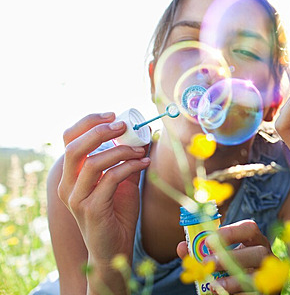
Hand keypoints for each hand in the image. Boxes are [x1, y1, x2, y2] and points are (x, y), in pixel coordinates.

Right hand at [57, 113, 150, 288]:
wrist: (114, 249)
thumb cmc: (117, 214)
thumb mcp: (123, 182)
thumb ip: (127, 159)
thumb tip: (146, 134)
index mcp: (71, 174)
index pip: (70, 139)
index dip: (89, 122)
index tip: (113, 115)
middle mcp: (68, 185)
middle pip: (74, 147)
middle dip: (100, 131)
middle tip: (124, 125)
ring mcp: (76, 198)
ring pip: (93, 163)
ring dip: (120, 151)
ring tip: (140, 150)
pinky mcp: (91, 209)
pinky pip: (110, 180)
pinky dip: (129, 167)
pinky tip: (144, 163)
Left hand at [177, 220, 273, 293]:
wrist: (245, 287)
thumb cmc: (230, 267)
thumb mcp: (219, 257)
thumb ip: (201, 251)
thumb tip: (182, 247)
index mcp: (255, 240)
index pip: (249, 228)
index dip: (231, 231)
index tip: (210, 239)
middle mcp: (266, 255)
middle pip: (257, 253)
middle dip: (232, 257)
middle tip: (208, 263)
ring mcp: (267, 276)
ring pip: (256, 277)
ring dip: (233, 281)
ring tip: (213, 285)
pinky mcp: (267, 293)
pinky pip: (254, 294)